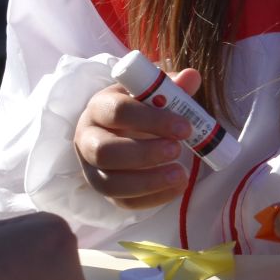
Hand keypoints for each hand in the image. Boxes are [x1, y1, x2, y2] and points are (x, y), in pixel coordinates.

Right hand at [74, 67, 201, 207]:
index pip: (118, 112)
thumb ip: (172, 87)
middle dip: (144, 154)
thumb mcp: (153, 93)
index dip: (152, 120)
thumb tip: (191, 76)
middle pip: (105, 152)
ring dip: (148, 181)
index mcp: (99, 108)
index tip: (185, 127)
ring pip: (110, 183)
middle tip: (178, 150)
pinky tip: (177, 187)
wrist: (125, 128)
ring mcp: (92, 168)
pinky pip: (122, 202)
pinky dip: (152, 198)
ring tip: (182, 174)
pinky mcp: (104, 190)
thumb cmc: (141, 108)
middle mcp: (87, 139)